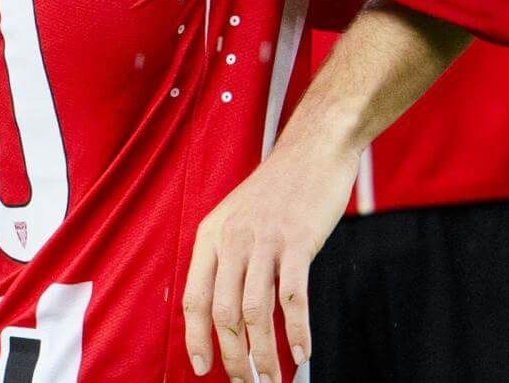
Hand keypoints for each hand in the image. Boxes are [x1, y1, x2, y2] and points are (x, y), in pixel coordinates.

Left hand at [182, 131, 359, 380]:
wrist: (314, 149)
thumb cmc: (280, 187)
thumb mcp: (238, 216)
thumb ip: (229, 256)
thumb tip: (228, 311)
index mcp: (211, 235)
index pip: (194, 299)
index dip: (196, 339)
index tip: (204, 368)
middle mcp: (233, 239)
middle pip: (224, 314)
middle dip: (235, 358)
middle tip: (247, 382)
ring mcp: (265, 241)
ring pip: (256, 313)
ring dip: (264, 353)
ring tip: (273, 377)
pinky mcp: (298, 242)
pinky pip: (293, 298)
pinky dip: (298, 331)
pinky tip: (303, 351)